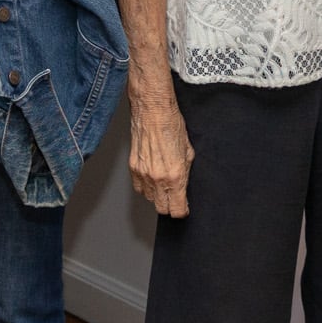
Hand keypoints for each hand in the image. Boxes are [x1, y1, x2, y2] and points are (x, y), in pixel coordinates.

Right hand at [128, 89, 195, 218]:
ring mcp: (143, 174)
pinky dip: (145, 187)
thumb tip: (184, 186)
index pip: (176, 210)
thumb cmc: (172, 125)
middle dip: (169, 206)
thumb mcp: (188, 151)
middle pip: (162, 208)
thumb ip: (186, 172)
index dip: (182, 211)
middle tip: (174, 198)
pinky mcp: (133, 167)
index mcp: (175, 176)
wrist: (153, 111)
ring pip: (149, 199)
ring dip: (157, 196)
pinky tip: (152, 178)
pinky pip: (138, 187)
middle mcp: (158, 178)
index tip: (183, 208)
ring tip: (163, 185)